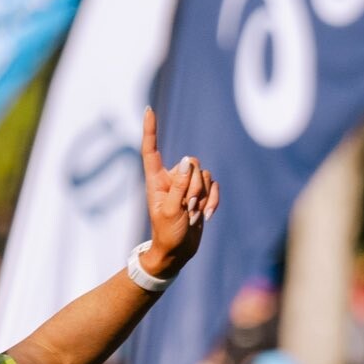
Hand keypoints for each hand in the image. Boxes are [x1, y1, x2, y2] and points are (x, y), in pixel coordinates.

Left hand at [141, 108, 219, 278]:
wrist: (177, 253)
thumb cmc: (167, 234)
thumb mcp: (171, 211)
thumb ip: (179, 185)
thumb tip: (188, 160)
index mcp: (156, 180)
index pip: (152, 150)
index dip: (151, 130)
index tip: (148, 109)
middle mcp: (171, 178)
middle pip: (193, 164)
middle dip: (196, 187)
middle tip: (187, 209)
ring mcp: (187, 185)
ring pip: (206, 175)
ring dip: (204, 197)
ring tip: (193, 214)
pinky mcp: (200, 193)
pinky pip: (214, 186)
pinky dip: (213, 201)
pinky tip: (205, 215)